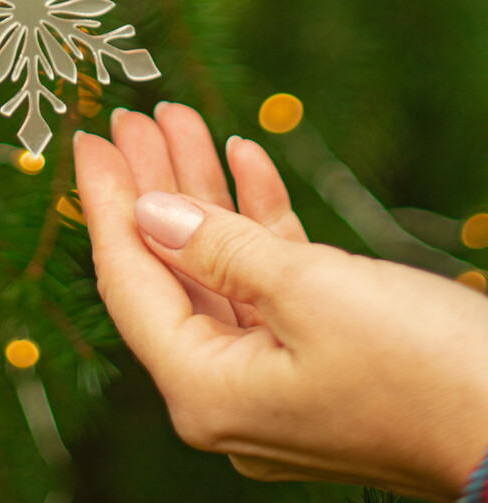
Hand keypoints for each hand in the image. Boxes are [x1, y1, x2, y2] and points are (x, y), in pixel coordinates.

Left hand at [74, 104, 487, 500]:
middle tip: (130, 116)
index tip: (88, 136)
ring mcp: (272, 372)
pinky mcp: (317, 352)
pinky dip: (256, 217)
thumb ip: (217, 247)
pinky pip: (266, 276)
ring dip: (202, 189)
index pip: (130, 281)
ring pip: (216, 264)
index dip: (106, 203)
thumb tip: (149, 214)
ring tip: (181, 117)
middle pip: (168, 267)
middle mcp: (227, 388)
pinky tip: (245, 158)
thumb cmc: (419, 370)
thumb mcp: (308, 293)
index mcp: (206, 390)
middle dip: (151, 184)